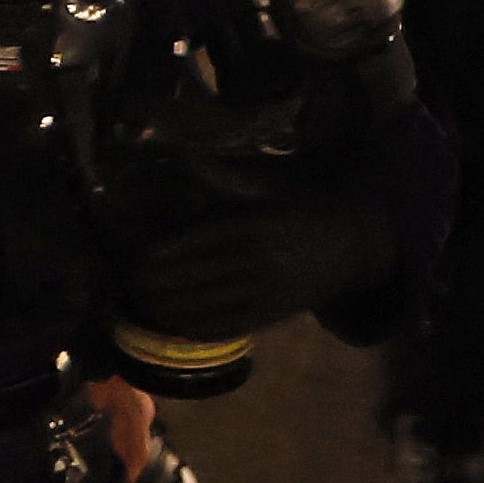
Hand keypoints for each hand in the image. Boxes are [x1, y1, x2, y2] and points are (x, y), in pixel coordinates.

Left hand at [116, 195, 391, 345]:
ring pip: (208, 306)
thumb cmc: (303, 211)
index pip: (202, 243)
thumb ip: (223, 178)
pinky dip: (195, 327)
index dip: (167, 253)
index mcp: (259, 228)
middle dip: (159, 283)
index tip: (139, 258)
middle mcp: (263, 264)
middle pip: (198, 277)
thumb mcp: (269, 188)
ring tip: (140, 303)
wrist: (354, 249)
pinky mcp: (272, 317)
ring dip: (170, 308)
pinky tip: (172, 322)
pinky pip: (228, 326)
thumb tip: (182, 155)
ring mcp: (268, 294)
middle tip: (129, 283)